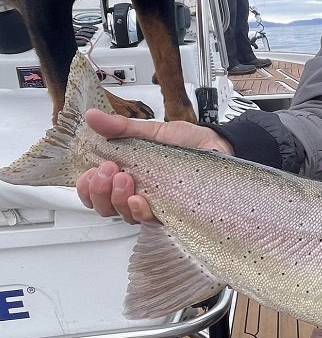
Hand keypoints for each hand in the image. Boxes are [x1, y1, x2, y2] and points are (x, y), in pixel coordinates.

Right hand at [75, 110, 232, 223]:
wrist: (220, 146)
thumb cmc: (188, 143)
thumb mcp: (152, 131)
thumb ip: (121, 128)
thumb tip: (92, 116)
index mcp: (128, 173)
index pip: (96, 190)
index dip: (86, 187)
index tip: (91, 171)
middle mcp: (137, 192)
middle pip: (104, 207)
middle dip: (99, 191)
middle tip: (109, 170)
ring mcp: (154, 205)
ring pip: (123, 215)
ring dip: (117, 199)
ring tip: (126, 179)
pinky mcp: (171, 213)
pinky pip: (149, 221)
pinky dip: (139, 211)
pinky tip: (140, 200)